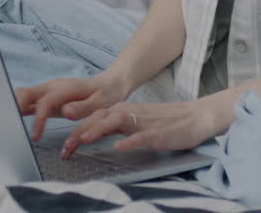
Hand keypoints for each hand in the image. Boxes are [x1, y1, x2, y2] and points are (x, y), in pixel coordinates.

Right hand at [15, 73, 129, 141]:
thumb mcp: (100, 103)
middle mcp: (52, 87)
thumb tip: (66, 110)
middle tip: (6, 126)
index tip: (35, 137)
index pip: (44, 102)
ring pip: (23, 95)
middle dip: (13, 106)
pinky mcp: (46, 97)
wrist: (109, 85)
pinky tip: (10, 118)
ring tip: (3, 124)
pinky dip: (18, 109)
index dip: (38, 119)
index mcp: (64, 88)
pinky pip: (28, 101)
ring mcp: (47, 90)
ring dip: (12, 107)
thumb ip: (83, 107)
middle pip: (25, 93)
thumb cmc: (105, 95)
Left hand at [61, 99, 227, 157]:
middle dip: (79, 133)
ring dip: (97, 130)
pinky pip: (141, 137)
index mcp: (124, 111)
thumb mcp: (137, 122)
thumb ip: (118, 126)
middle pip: (99, 119)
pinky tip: (119, 147)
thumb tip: (96, 133)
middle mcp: (130, 113)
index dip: (77, 131)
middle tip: (64, 149)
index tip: (64, 147)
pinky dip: (129, 141)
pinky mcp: (158, 133)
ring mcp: (144, 122)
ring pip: (115, 122)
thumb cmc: (167, 122)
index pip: (94, 119)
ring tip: (82, 141)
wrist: (196, 116)